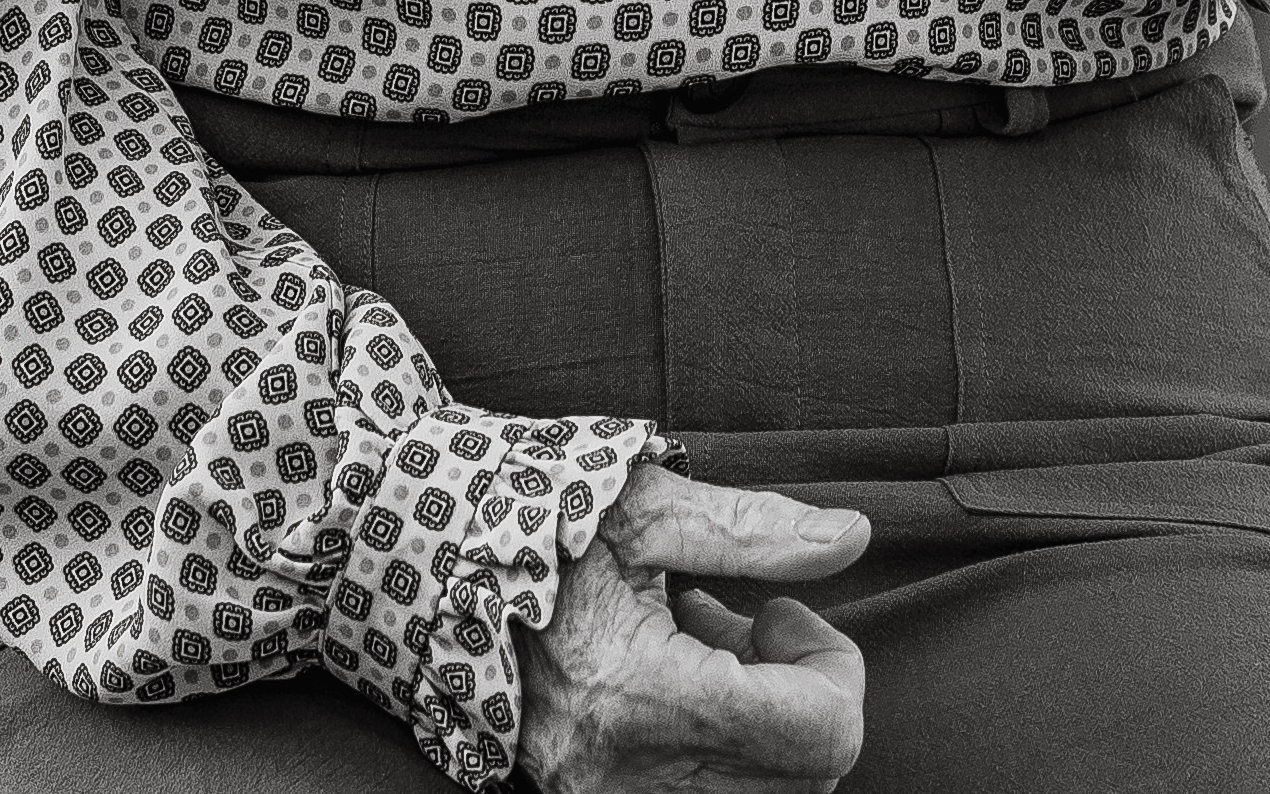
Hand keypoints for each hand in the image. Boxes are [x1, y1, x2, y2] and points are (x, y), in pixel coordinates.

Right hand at [517, 465, 868, 793]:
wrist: (417, 562)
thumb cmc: (524, 517)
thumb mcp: (642, 502)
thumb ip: (755, 530)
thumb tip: (853, 536)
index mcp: (641, 692)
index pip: (818, 735)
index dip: (831, 666)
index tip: (782, 610)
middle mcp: (625, 772)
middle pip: (804, 778)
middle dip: (800, 692)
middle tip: (745, 622)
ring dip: (760, 721)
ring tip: (702, 643)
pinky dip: (717, 745)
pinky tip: (673, 676)